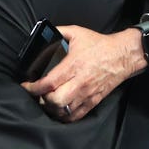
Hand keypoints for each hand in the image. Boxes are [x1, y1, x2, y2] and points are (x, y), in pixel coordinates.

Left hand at [21, 25, 146, 121]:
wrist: (122, 55)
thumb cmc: (99, 44)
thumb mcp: (77, 32)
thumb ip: (58, 32)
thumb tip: (43, 33)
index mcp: (73, 65)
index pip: (49, 83)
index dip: (34, 88)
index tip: (26, 86)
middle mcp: (79, 82)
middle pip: (55, 101)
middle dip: (42, 99)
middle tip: (38, 93)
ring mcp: (87, 93)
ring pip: (64, 111)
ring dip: (52, 109)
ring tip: (47, 102)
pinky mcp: (94, 100)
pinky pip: (77, 115)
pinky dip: (65, 116)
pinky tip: (60, 110)